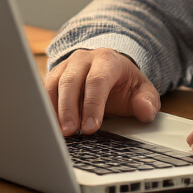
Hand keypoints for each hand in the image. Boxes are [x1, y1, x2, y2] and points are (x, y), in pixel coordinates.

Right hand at [44, 48, 160, 135]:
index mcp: (107, 60)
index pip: (97, 80)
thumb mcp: (142, 91)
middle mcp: (83, 59)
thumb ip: (147, 101)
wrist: (110, 70)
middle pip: (71, 81)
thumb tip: (145, 111)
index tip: (91, 127)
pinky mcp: (53, 77)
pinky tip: (50, 127)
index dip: (93, 105)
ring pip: (53, 85)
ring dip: (54, 111)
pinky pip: (44, 92)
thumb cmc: (124, 84)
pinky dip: (46, 110)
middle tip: (70, 132)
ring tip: (58, 133)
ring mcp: (66, 66)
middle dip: (69, 109)